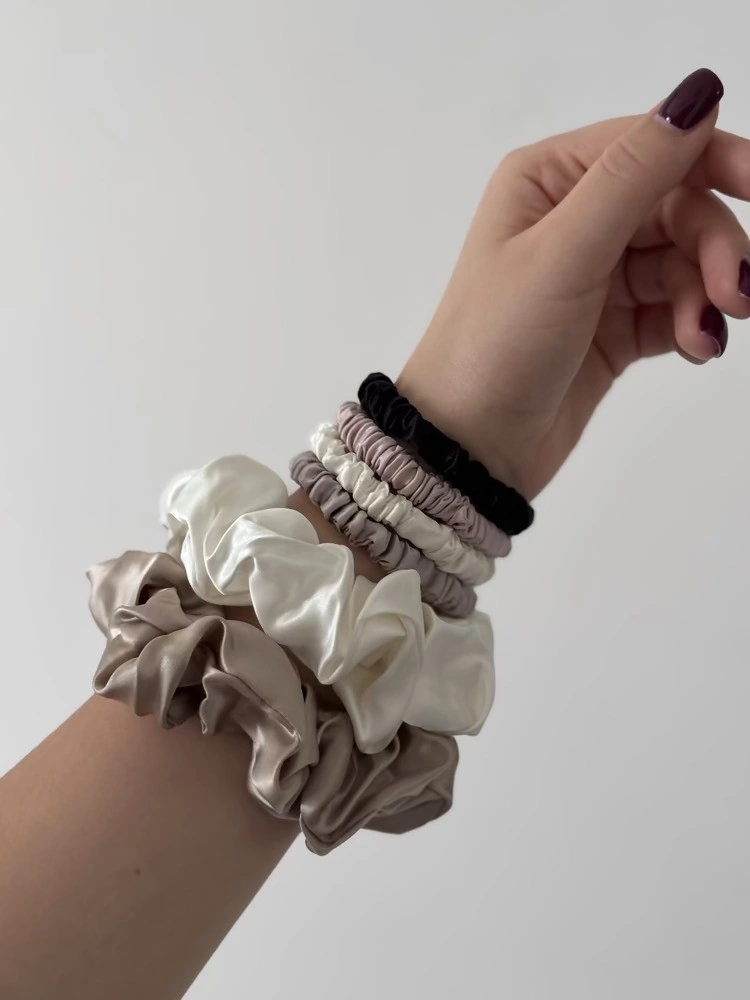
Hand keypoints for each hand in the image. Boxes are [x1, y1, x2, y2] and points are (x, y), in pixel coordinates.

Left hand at [398, 68, 747, 500]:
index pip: (654, 146)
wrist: (469, 448)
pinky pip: (676, 308)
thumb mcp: (562, 252)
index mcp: (549, 181)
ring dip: (706, 293)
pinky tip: (694, 348)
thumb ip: (633, 176)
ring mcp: (595, 275)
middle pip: (680, 206)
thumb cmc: (491, 346)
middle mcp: (574, 219)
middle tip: (735, 294)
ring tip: (704, 335)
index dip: (717, 161)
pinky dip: (693, 325)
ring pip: (684, 260)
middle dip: (714, 247)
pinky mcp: (612, 327)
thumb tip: (696, 97)